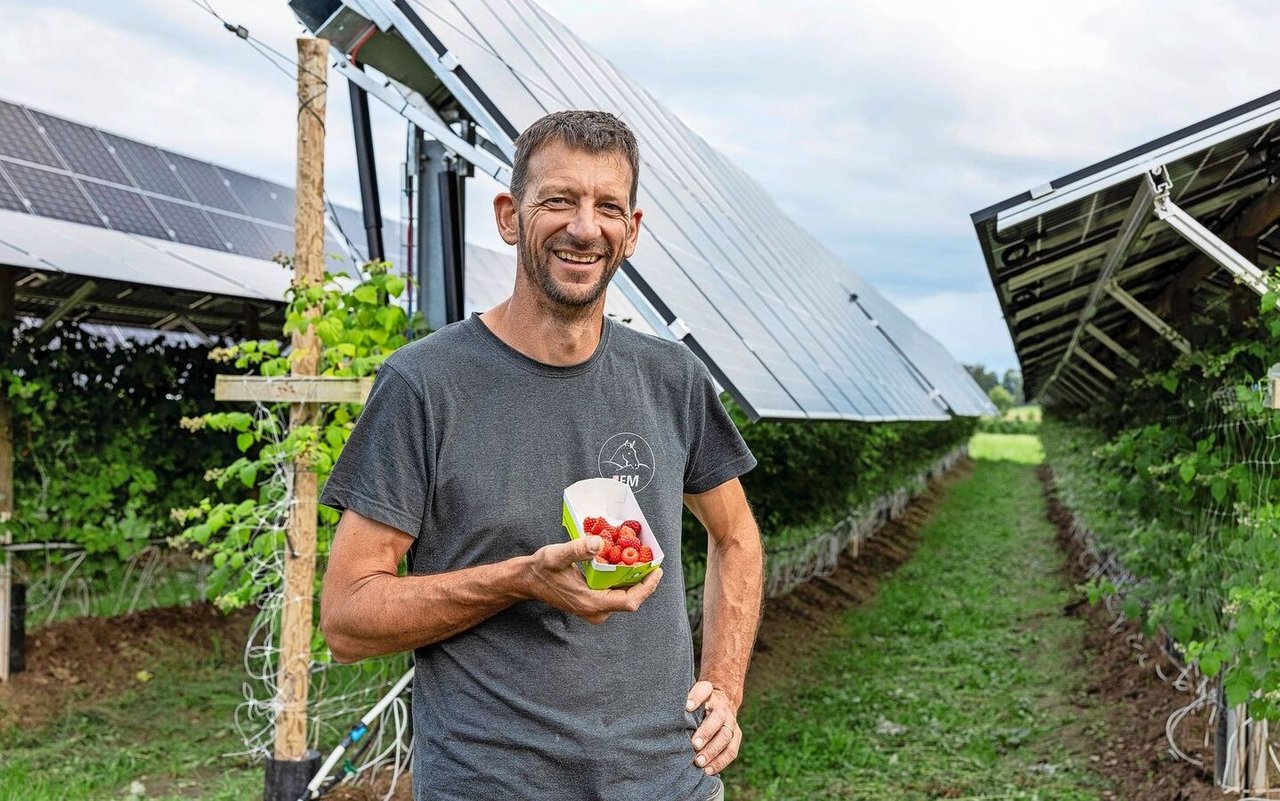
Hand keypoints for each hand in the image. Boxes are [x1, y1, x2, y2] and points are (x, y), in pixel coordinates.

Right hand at [526, 535, 661, 623]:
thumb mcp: (556, 555)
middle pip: (630, 599)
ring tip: (641, 558)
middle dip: (643, 579)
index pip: (629, 601)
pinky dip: (622, 580)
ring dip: (634, 579)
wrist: (528, 581)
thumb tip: (598, 543)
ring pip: (624, 597)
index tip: (656, 570)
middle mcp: (596, 611)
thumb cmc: (542, 569)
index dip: (647, 588)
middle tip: (651, 558)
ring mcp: (595, 610)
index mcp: (591, 603)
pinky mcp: (593, 604)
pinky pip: (615, 594)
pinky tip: (624, 563)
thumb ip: (577, 549)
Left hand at [686, 680, 741, 774]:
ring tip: (699, 762)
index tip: (687, 707)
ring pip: (726, 736)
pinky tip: (708, 770)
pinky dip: (721, 762)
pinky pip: (732, 751)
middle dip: (706, 732)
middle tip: (694, 744)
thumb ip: (683, 701)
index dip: (696, 697)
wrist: (722, 702)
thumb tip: (675, 711)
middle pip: (717, 718)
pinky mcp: (736, 736)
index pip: (704, 690)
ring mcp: (731, 722)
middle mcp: (722, 708)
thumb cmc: (698, 704)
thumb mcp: (691, 698)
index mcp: (709, 695)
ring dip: (713, 750)